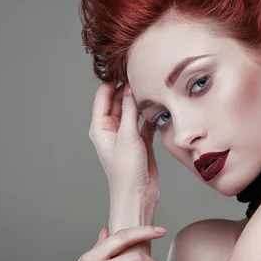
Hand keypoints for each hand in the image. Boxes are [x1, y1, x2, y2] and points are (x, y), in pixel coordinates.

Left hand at [89, 81, 158, 204]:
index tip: (124, 65)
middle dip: (129, 87)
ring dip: (141, 101)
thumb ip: (130, 110)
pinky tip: (160, 107)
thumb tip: (131, 87)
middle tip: (143, 72)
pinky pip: (145, 122)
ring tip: (153, 86)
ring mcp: (127, 135)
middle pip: (119, 100)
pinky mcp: (141, 142)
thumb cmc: (126, 171)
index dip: (112, 80)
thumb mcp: (127, 136)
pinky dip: (151, 115)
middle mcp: (112, 129)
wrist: (137, 195)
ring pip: (133, 111)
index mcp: (100, 127)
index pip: (104, 95)